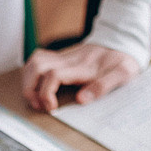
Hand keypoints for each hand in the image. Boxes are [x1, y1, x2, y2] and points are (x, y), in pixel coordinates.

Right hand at [20, 42, 142, 112]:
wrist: (123, 42)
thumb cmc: (123, 60)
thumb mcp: (123, 74)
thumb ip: (103, 86)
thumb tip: (81, 99)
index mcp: (83, 66)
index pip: (54, 75)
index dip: (46, 93)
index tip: (51, 108)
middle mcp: (69, 59)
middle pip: (37, 66)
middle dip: (30, 88)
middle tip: (39, 105)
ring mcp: (64, 56)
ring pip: (35, 61)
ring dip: (28, 80)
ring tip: (35, 98)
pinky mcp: (61, 57)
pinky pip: (39, 59)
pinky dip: (31, 73)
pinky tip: (37, 85)